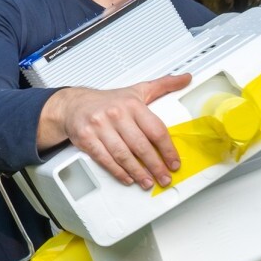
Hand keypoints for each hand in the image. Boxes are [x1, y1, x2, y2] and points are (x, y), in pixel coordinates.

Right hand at [45, 73, 191, 189]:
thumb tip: (186, 78)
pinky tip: (127, 178)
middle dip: (155, 166)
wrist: (74, 104)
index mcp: (132, 104)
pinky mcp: (87, 139)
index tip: (173, 162)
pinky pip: (105, 159)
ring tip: (148, 182)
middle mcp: (116, 115)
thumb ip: (163, 85)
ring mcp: (100, 127)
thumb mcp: (137, 90)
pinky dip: (118, 171)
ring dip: (138, 172)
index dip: (167, 149)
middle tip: (164, 178)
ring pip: (123, 155)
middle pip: (141, 146)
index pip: (155, 130)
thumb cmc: (108, 101)